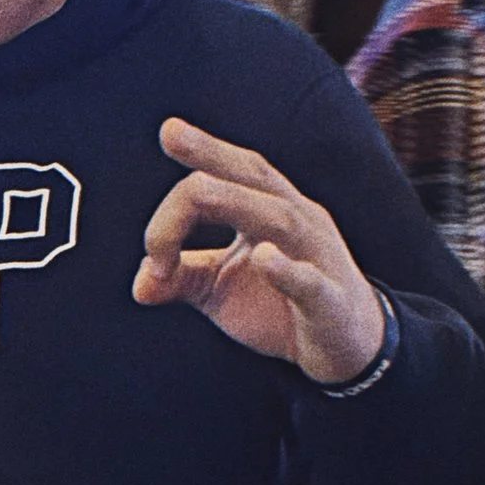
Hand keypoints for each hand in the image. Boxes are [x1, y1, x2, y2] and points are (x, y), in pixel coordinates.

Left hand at [135, 120, 387, 386]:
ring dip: (232, 203)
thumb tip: (139, 284)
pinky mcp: (330, 300)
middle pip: (253, 175)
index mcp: (270, 210)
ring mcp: (318, 257)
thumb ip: (180, 277)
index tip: (150, 239)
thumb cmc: (280, 309)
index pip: (234, 169)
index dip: (193, 166)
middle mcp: (297, 221)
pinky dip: (286, 269)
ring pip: (279, 216)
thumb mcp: (220, 290)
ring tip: (191, 197)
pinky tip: (263, 258)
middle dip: (210, 154)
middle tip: (170, 135)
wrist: (345, 349)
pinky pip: (310, 281)